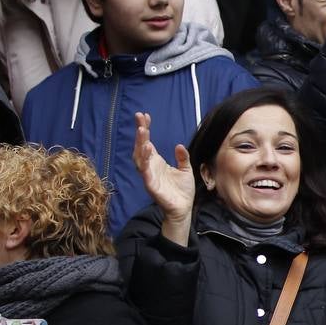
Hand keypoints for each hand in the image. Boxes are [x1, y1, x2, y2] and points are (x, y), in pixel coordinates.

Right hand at [133, 112, 194, 241]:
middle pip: (140, 147)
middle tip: (140, 119)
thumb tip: (178, 145)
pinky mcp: (151, 186)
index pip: (147, 142)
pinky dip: (144, 163)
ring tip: (142, 131)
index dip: (145, 129)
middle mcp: (150, 167)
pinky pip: (145, 173)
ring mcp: (149, 176)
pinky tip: (146, 151)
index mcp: (156, 162)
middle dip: (140, 133)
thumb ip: (182, 158)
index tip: (145, 116)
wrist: (183, 208)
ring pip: (140, 158)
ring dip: (140, 145)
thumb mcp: (185, 170)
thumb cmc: (182, 190)